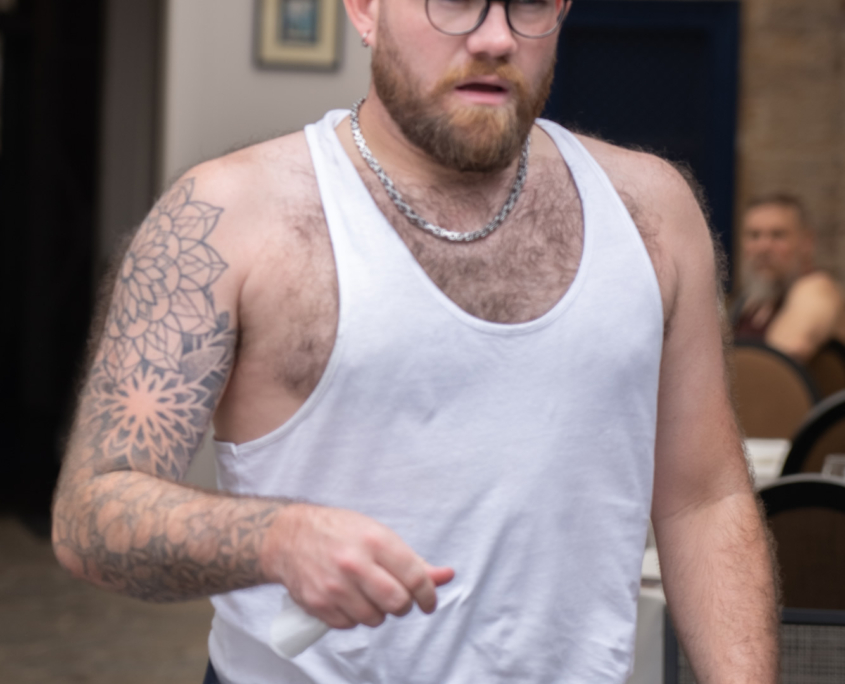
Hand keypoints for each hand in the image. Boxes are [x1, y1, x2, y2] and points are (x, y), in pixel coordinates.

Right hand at [265, 503, 454, 629]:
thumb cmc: (339, 532)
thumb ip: (413, 561)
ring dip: (377, 611)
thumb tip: (446, 576)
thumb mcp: (378, 535)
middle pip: (398, 603)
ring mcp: (335, 586)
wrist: (288, 537)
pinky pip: (350, 625)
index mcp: (375, 541)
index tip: (428, 601)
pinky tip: (348, 598)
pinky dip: (354, 616)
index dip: (428, 594)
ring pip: (375, 619)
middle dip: (403, 605)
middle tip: (397, 597)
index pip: (415, 578)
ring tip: (367, 593)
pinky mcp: (319, 604)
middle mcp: (355, 564)